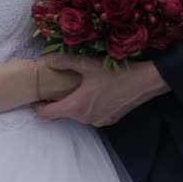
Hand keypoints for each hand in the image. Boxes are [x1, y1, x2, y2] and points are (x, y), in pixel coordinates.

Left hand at [34, 57, 170, 126]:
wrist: (146, 82)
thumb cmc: (116, 73)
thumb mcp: (87, 64)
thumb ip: (64, 61)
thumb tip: (46, 60)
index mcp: (76, 107)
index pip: (47, 114)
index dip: (38, 106)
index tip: (36, 97)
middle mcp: (85, 119)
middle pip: (62, 113)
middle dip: (57, 102)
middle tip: (55, 86)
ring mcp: (98, 121)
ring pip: (77, 114)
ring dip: (73, 103)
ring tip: (74, 87)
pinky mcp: (109, 120)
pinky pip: (90, 115)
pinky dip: (87, 106)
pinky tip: (92, 93)